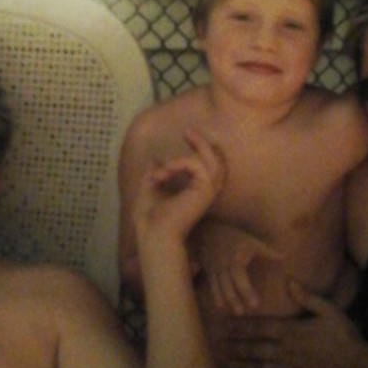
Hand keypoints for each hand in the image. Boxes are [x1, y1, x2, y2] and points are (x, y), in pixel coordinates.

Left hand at [132, 129, 225, 246]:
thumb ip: (155, 174)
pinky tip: (163, 175)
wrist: (154, 235)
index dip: (202, 150)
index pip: (209, 168)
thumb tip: (154, 160)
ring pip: (213, 161)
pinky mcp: (205, 191)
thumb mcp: (149, 190)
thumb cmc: (150, 221)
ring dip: (184, 157)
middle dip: (204, 144)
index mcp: (195, 193)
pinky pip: (197, 165)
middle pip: (218, 161)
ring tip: (164, 169)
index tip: (186, 136)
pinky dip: (178, 164)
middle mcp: (206, 192)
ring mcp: (208, 192)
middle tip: (188, 132)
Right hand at [197, 222, 282, 314]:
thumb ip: (267, 251)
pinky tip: (220, 307)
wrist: (210, 230)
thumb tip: (284, 257)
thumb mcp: (250, 241)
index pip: (240, 277)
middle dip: (235, 298)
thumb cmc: (234, 237)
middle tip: (243, 312)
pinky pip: (211, 285)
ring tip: (236, 312)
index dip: (246, 291)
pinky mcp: (209, 271)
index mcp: (235, 259)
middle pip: (228, 284)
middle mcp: (223, 265)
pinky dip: (215, 296)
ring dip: (226, 300)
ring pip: (219, 287)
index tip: (255, 304)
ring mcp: (215, 269)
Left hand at [218, 281, 363, 367]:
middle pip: (255, 347)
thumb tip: (289, 282)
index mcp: (292, 331)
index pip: (261, 327)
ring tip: (225, 359)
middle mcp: (286, 350)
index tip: (226, 323)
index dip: (242, 325)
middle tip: (217, 343)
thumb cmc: (344, 337)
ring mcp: (290, 366)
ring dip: (241, 361)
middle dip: (235, 345)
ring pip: (259, 364)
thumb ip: (308, 297)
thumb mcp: (329, 311)